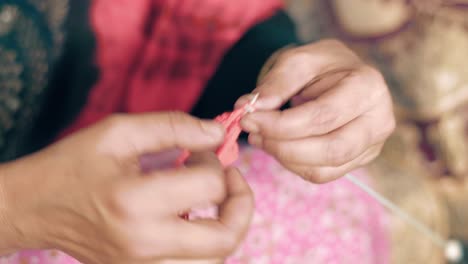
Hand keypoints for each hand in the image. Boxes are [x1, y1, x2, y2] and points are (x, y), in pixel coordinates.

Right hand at [0, 112, 253, 263]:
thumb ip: (174, 127)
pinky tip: (193, 219)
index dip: (216, 162)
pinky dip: (205, 243)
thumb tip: (218, 132)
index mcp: (135, 202)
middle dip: (241, 203)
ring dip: (227, 227)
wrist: (35, 206)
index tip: (204, 150)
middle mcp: (143, 243)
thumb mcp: (119, 131)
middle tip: (231, 179)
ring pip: (213, 260)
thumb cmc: (73, 165)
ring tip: (215, 200)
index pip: (209, 187)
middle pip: (224, 238)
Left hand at [236, 40, 394, 182]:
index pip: (322, 116)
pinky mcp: (358, 160)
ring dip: (284, 158)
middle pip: (330, 149)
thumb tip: (247, 108)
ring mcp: (372, 145)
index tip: (248, 119)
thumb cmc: (321, 66)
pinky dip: (292, 165)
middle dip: (283, 146)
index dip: (281, 124)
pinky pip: (321, 175)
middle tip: (253, 133)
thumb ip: (275, 84)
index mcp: (368, 87)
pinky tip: (277, 146)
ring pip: (323, 169)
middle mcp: (378, 120)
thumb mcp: (298, 61)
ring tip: (261, 137)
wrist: (341, 75)